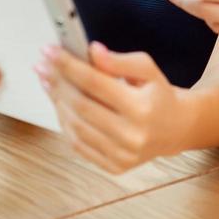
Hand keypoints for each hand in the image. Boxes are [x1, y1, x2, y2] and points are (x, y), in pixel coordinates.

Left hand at [36, 42, 186, 173]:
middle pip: (81, 105)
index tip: (51, 51)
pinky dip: (64, 122)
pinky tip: (59, 104)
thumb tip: (93, 51)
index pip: (95, 83)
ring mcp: (121, 155)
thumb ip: (119, 60)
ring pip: (75, 126)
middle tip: (43, 64)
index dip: (68, 65)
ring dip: (56, 101)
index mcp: (141, 108)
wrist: (175, 129)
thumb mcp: (148, 70)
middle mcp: (131, 135)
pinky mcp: (113, 166)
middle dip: (57, 82)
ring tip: (47, 81)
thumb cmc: (158, 95)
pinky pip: (78, 144)